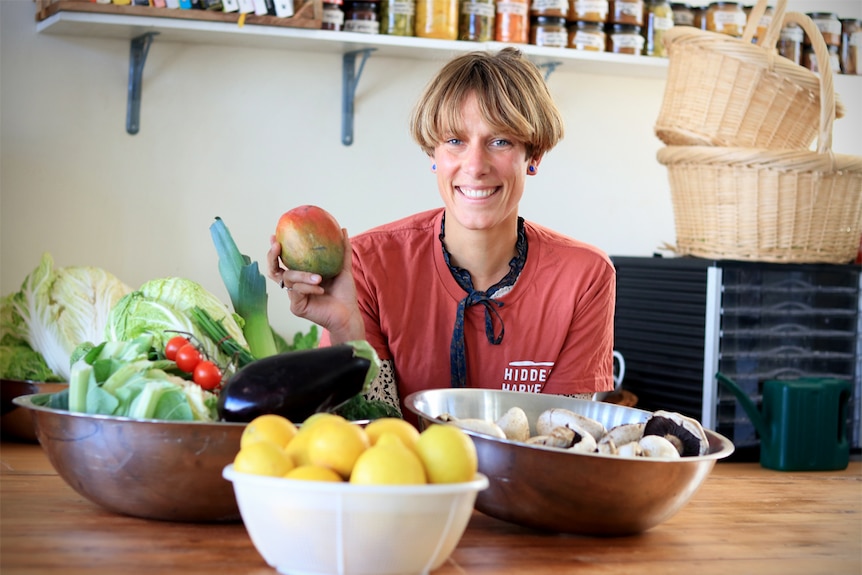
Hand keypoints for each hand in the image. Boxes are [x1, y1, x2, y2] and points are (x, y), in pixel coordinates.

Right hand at [267, 229, 365, 343]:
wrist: (349, 313)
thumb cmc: (345, 293)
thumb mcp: (343, 268)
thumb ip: (342, 250)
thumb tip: (342, 229)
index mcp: (302, 276)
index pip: (284, 261)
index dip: (276, 250)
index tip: (274, 236)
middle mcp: (295, 285)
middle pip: (274, 270)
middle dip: (272, 257)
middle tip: (277, 245)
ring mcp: (294, 296)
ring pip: (288, 278)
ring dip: (302, 275)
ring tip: (319, 277)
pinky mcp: (296, 307)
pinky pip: (296, 292)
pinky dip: (308, 287)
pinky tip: (320, 288)